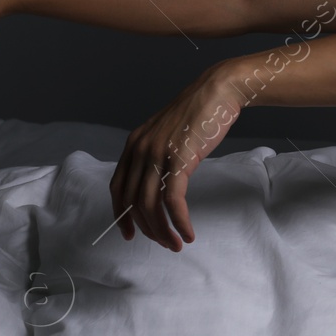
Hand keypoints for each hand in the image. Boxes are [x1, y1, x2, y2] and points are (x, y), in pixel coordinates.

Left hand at [110, 66, 241, 251]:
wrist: (217, 91)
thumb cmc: (198, 113)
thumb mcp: (167, 133)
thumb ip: (156, 154)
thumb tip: (157, 180)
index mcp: (134, 144)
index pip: (117, 188)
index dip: (121, 215)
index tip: (129, 233)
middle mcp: (140, 150)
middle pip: (133, 202)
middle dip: (146, 229)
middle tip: (163, 243)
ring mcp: (158, 154)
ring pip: (151, 205)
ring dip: (163, 230)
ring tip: (176, 244)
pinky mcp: (180, 159)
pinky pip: (173, 200)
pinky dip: (179, 221)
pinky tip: (188, 233)